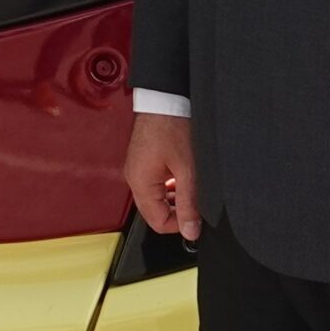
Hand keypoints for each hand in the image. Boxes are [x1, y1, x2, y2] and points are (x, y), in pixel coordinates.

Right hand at [124, 111, 201, 241]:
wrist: (164, 99)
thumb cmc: (171, 127)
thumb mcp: (187, 170)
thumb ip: (189, 204)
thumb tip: (190, 231)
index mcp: (140, 182)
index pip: (157, 222)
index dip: (179, 225)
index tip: (196, 219)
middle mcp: (133, 178)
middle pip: (153, 212)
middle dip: (175, 211)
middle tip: (194, 202)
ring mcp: (136, 169)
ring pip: (154, 199)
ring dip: (172, 199)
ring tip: (189, 186)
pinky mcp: (141, 161)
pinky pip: (153, 184)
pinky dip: (168, 186)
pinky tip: (181, 176)